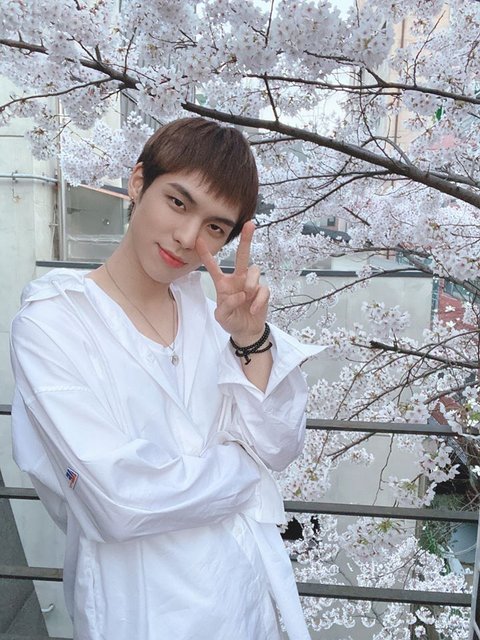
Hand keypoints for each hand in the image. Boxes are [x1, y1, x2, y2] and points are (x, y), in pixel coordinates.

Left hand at [196, 221, 268, 344]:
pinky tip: (254, 309)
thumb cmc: (231, 320)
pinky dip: (259, 300)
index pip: (213, 267)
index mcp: (223, 283)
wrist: (246, 331)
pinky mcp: (263, 291)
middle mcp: (238, 279)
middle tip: (250, 224)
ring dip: (251, 283)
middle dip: (246, 240)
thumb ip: (226, 305)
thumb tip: (241, 294)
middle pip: (242, 256)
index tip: (198, 240)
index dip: (206, 254)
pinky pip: (264, 289)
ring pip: (255, 271)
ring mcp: (251, 284)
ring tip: (247, 296)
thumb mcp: (221, 317)